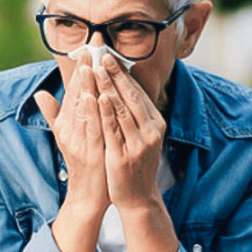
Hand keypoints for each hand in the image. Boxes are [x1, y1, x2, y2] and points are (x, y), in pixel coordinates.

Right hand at [34, 50, 107, 218]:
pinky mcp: (90, 153)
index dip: (79, 70)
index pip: (74, 92)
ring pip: (83, 109)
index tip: (86, 48)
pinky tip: (96, 97)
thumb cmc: (82, 164)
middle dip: (83, 70)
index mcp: (67, 124)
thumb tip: (40, 94)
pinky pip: (92, 129)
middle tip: (90, 46)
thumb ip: (54, 115)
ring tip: (90, 65)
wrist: (88, 196)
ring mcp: (80, 142)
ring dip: (86, 86)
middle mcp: (70, 130)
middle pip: (77, 96)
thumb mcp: (66, 137)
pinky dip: (92, 113)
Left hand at [94, 53, 166, 209]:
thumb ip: (134, 113)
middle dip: (115, 73)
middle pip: (131, 96)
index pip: (137, 92)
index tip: (108, 53)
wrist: (139, 198)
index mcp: (155, 123)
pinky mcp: (124, 156)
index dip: (121, 72)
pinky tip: (98, 97)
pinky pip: (114, 130)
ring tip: (97, 68)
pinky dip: (106, 112)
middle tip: (101, 52)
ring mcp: (139, 144)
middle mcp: (151, 131)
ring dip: (109, 87)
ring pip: (122, 109)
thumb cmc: (136, 164)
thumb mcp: (141, 136)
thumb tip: (122, 87)